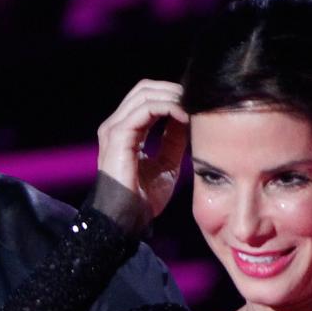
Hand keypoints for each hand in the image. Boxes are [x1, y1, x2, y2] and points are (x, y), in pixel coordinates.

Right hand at [96, 79, 188, 220]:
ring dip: (173, 96)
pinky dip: (168, 107)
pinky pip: (145, 109)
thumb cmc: (144, 199)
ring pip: (145, 94)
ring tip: (194, 106)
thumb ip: (174, 140)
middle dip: (174, 90)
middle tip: (197, 100)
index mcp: (125, 132)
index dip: (172, 96)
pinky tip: (185, 116)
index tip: (196, 104)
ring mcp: (114, 129)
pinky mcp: (118, 135)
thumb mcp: (167, 164)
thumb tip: (188, 118)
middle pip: (145, 89)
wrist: (127, 220)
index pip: (148, 99)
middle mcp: (116, 126)